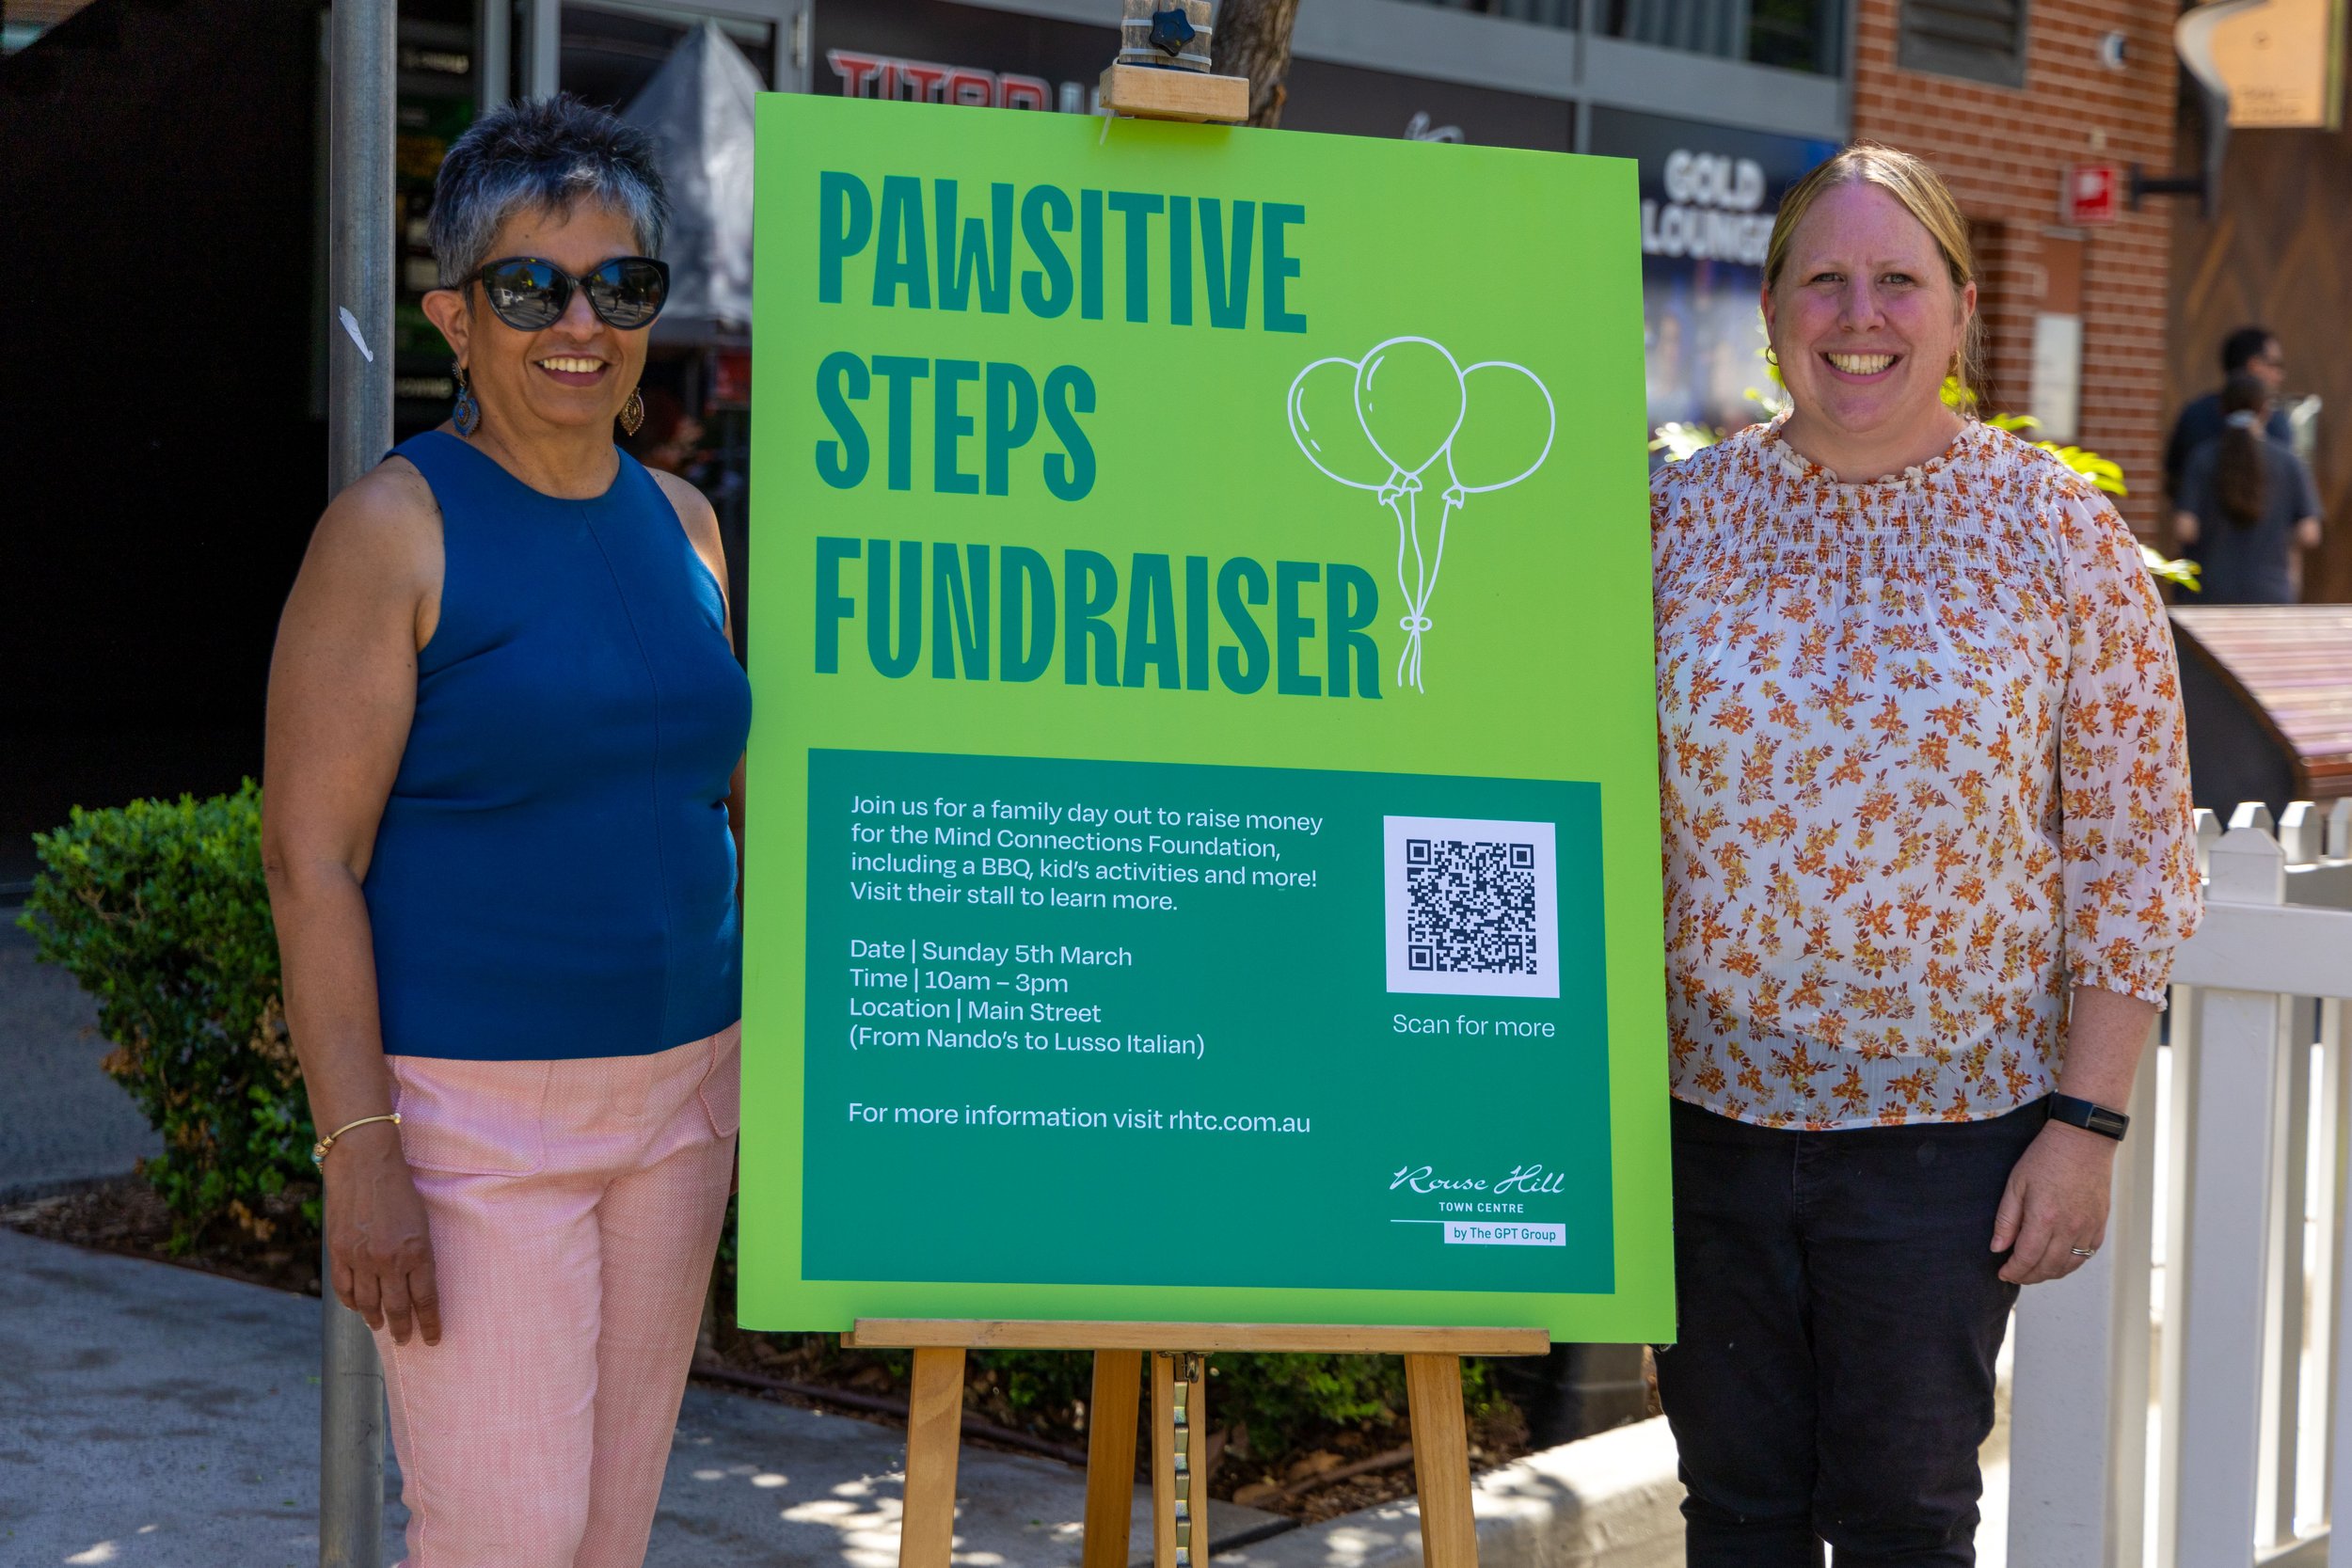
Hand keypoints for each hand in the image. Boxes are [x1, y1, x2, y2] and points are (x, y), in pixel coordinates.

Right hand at [324, 1123, 442, 1344]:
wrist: (365, 1163)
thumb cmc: (400, 1188)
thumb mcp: (421, 1221)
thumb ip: (419, 1253)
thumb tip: (416, 1284)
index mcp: (418, 1251)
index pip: (426, 1299)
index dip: (430, 1322)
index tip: (433, 1338)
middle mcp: (389, 1260)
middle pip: (397, 1308)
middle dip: (403, 1329)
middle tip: (406, 1340)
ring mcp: (361, 1259)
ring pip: (368, 1304)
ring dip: (376, 1319)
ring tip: (381, 1327)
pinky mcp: (339, 1253)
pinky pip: (344, 1289)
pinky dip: (352, 1303)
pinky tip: (358, 1308)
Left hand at [1990, 1122, 2116, 1284]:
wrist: (2083, 1141)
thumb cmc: (2045, 1157)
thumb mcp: (2016, 1184)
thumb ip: (2006, 1220)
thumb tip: (1997, 1248)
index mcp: (2045, 1218)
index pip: (2027, 1258)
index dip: (2014, 1271)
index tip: (2003, 1274)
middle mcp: (2069, 1228)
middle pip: (2048, 1267)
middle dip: (2029, 1276)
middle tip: (2015, 1275)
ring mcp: (2088, 1228)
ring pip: (2069, 1265)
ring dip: (2050, 1274)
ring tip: (2034, 1271)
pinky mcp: (2100, 1224)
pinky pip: (2086, 1255)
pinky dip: (2070, 1263)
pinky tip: (2058, 1260)